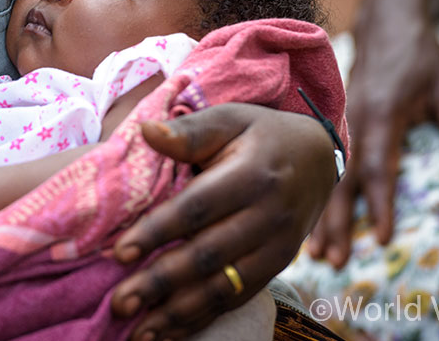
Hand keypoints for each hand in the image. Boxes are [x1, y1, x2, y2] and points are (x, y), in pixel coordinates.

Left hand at [110, 104, 335, 339]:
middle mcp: (269, 216)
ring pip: (225, 287)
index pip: (198, 208)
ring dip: (180, 313)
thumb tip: (145, 130)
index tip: (119, 253)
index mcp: (252, 175)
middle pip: (208, 255)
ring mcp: (277, 247)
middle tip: (120, 302)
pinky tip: (170, 331)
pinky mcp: (278, 267)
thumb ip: (188, 131)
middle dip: (161, 283)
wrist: (319, 157)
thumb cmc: (260, 134)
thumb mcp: (229, 119)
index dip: (158, 231)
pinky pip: (239, 297)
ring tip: (140, 332)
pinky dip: (204, 318)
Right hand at [309, 25, 438, 268]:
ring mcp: (339, 123)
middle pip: (342, 181)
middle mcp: (354, 123)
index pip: (380, 167)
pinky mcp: (334, 123)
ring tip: (311, 251)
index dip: (380, 204)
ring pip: (326, 177)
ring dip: (319, 215)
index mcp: (381, 116)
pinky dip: (315, 193)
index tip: (380, 238)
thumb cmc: (418, 54)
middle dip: (334, 222)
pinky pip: (323, 165)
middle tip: (331, 261)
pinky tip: (311, 216)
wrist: (385, 23)